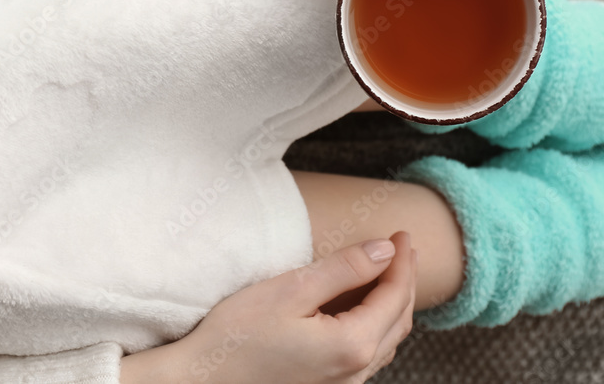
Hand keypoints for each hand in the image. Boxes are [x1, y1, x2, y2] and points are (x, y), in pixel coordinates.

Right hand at [120, 232, 417, 383]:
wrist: (201, 382)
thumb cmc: (236, 336)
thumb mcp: (291, 290)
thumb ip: (344, 269)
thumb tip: (385, 251)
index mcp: (353, 345)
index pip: (394, 295)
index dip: (402, 260)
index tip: (401, 233)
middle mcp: (356, 373)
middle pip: (398, 320)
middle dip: (403, 279)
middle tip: (400, 247)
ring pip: (386, 340)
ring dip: (393, 303)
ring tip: (388, 272)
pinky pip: (368, 355)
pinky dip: (376, 325)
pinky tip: (363, 309)